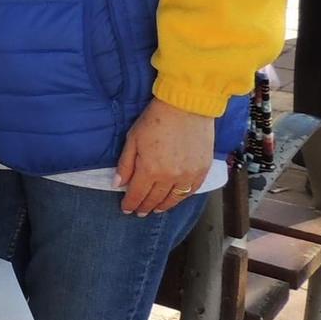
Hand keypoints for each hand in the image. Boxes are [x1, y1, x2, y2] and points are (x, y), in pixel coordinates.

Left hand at [114, 98, 213, 217]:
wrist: (186, 106)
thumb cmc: (156, 119)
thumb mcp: (133, 139)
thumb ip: (126, 164)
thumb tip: (118, 184)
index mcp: (150, 170)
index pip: (137, 195)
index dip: (130, 203)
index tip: (126, 209)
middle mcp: (170, 177)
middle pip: (154, 199)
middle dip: (145, 207)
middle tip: (140, 212)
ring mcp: (188, 175)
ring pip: (174, 199)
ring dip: (163, 206)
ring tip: (156, 210)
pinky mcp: (202, 170)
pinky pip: (191, 191)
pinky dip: (182, 197)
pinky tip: (175, 198)